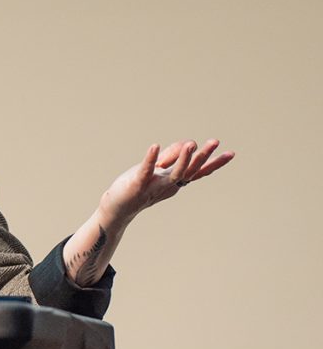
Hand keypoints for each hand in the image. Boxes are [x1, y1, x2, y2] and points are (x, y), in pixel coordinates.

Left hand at [97, 139, 234, 228]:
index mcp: (175, 180)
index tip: (232, 153)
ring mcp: (154, 186)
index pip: (198, 171)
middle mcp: (168, 184)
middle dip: (203, 156)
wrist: (117, 207)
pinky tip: (154, 146)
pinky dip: (150, 159)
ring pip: (174, 173)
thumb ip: (172, 155)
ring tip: (191, 144)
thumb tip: (188, 143)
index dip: (215, 163)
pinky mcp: (138, 184)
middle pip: (190, 171)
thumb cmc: (138, 186)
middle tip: (215, 142)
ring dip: (183, 159)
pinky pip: (146, 170)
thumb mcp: (157, 168)